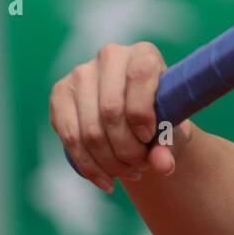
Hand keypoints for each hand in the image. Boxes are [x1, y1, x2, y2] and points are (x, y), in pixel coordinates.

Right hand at [48, 42, 194, 191]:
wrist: (139, 118)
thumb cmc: (163, 117)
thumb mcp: (173, 128)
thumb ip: (170, 144)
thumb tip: (163, 165)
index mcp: (143, 54)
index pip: (139, 78)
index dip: (143, 115)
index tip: (150, 139)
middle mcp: (110, 56)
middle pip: (110, 111)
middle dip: (127, 148)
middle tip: (141, 166)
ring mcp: (80, 73)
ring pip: (88, 129)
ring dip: (109, 162)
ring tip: (129, 174)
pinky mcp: (60, 94)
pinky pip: (69, 137)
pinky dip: (88, 165)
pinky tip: (106, 180)